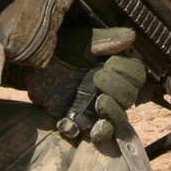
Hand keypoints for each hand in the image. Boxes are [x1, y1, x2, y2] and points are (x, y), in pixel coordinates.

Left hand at [59, 26, 145, 142]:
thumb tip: (132, 37)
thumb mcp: (82, 39)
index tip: (110, 63)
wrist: (34, 66)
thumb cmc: (60, 47)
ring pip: (120, 118)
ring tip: (100, 101)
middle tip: (97, 78)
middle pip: (130, 97)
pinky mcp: (82, 121)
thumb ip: (106, 39)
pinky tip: (93, 126)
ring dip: (114, 112)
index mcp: (115, 67)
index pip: (137, 74)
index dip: (128, 71)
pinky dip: (100, 132)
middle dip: (119, 89)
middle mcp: (110, 88)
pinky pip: (99, 133)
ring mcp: (97, 106)